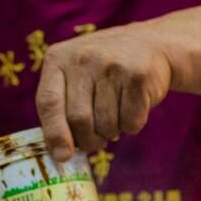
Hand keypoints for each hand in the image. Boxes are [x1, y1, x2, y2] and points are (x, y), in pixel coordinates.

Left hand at [35, 25, 174, 160]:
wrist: (151, 44)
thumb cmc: (103, 71)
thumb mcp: (74, 78)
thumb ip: (60, 109)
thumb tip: (60, 154)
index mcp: (58, 59)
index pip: (48, 102)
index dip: (55, 134)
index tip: (62, 156)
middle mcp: (83, 58)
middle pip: (78, 119)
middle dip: (88, 140)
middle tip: (94, 140)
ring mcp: (112, 64)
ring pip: (106, 124)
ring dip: (110, 132)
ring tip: (114, 116)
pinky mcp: (139, 75)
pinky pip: (130, 121)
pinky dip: (132, 125)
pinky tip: (132, 106)